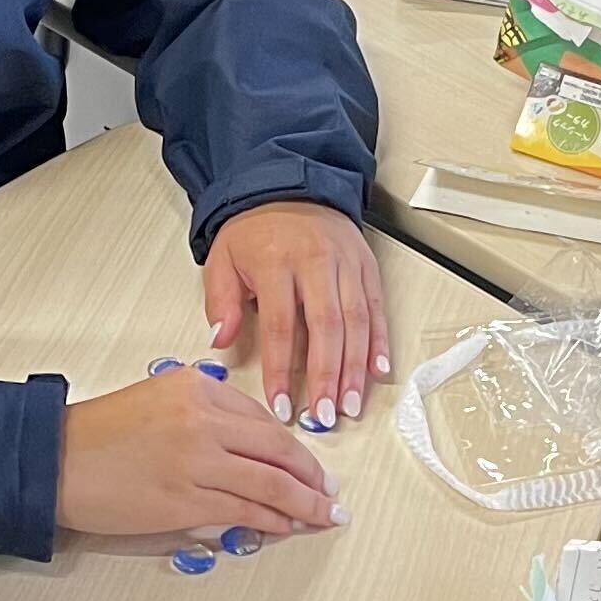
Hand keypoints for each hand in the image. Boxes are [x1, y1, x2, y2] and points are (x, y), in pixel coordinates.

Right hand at [57, 364, 344, 540]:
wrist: (56, 461)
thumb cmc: (99, 435)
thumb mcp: (158, 400)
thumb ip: (206, 414)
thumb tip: (250, 447)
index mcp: (197, 387)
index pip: (264, 418)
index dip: (294, 447)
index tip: (309, 463)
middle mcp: (202, 418)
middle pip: (278, 449)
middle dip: (312, 476)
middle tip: (329, 492)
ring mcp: (197, 461)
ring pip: (271, 483)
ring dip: (304, 504)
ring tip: (321, 515)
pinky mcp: (187, 500)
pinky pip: (246, 511)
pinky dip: (273, 520)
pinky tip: (286, 526)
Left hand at [203, 200, 387, 429]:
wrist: (288, 184)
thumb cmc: (254, 229)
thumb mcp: (222, 258)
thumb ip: (220, 301)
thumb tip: (219, 341)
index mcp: (275, 261)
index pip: (280, 326)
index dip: (281, 369)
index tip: (282, 404)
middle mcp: (315, 261)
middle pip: (326, 327)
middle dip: (328, 376)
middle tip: (327, 415)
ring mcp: (346, 263)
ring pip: (356, 321)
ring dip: (356, 368)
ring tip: (352, 404)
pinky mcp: (366, 265)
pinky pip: (376, 308)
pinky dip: (380, 342)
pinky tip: (379, 372)